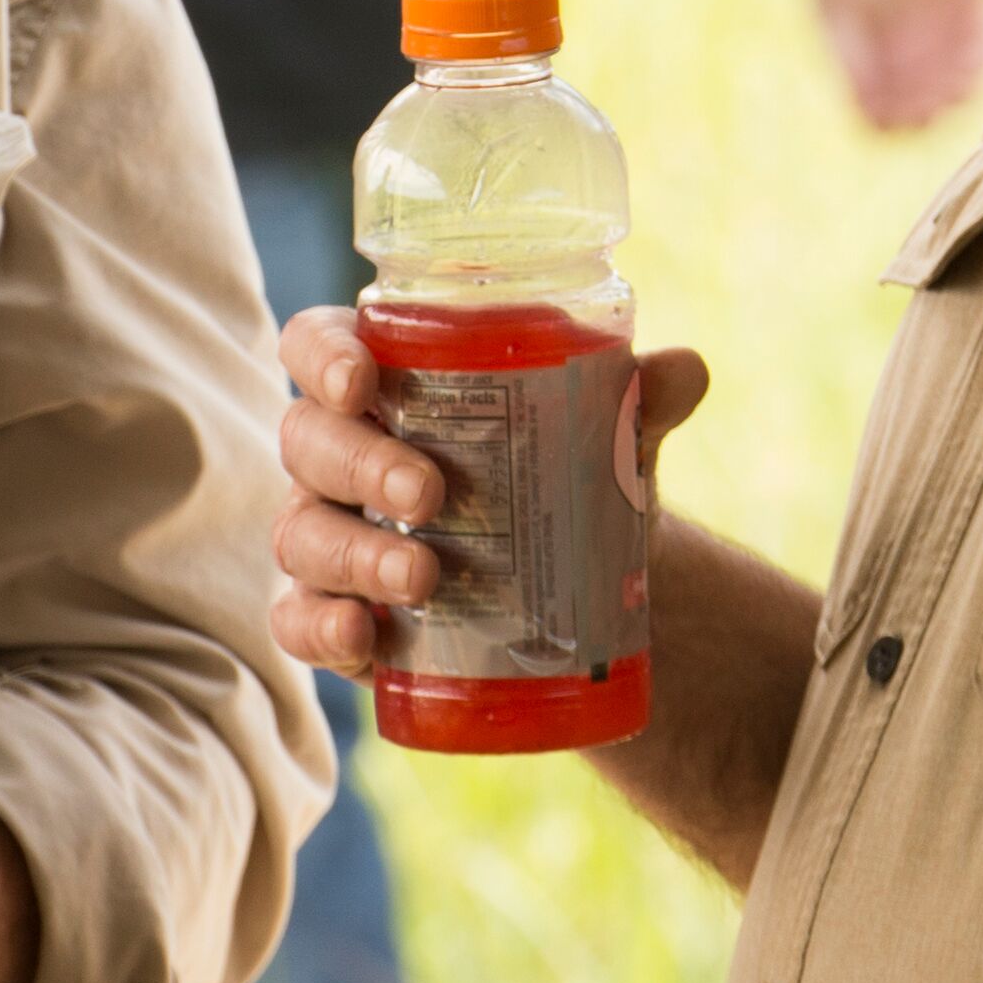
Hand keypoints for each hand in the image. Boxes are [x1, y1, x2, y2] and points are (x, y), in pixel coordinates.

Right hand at [265, 306, 710, 680]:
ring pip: (302, 535)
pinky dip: (321, 629)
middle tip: (430, 493)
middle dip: (362, 463)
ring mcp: (328, 535)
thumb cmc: (566, 477)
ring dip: (356, 555)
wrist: (581, 589)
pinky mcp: (335, 613)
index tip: (363, 382)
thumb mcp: (605, 440)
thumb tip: (684, 371)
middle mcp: (337, 454)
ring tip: (424, 579)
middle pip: (307, 441)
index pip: (316, 344)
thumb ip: (639, 402)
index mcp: (383, 382)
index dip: (324, 357)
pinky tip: (363, 637)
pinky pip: (298, 621)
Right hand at [813, 0, 982, 132]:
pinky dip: (982, 56)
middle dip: (927, 108)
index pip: (886, 109)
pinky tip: (973, 60)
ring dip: (957, 89)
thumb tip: (870, 114)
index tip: (892, 115)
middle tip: (926, 102)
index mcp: (868, 48)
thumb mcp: (835, 5)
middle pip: (926, 100)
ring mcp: (941, 19)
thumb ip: (851, 58)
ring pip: (961, 78)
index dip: (892, 122)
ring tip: (950, 84)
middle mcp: (908, 40)